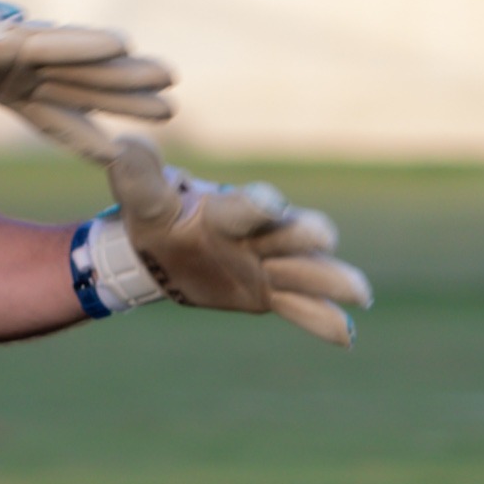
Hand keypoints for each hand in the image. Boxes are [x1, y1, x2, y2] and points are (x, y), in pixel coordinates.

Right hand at [0, 0, 175, 162]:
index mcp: (10, 89)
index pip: (56, 119)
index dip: (87, 137)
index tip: (118, 154)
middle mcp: (26, 69)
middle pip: (87, 91)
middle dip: (127, 102)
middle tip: (171, 111)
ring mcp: (25, 51)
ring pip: (86, 68)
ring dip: (127, 75)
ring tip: (170, 78)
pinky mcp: (14, 36)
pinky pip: (56, 43)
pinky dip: (87, 45)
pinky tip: (123, 45)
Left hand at [95, 137, 373, 345]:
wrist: (159, 251)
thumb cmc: (155, 217)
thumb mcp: (143, 200)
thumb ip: (139, 178)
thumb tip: (123, 147)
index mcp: (228, 209)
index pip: (245, 206)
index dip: (256, 204)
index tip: (268, 204)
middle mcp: (259, 234)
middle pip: (291, 233)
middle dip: (304, 236)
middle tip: (323, 239)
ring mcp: (270, 265)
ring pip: (308, 271)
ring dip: (332, 279)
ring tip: (360, 293)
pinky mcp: (270, 294)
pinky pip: (302, 308)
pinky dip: (324, 320)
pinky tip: (348, 337)